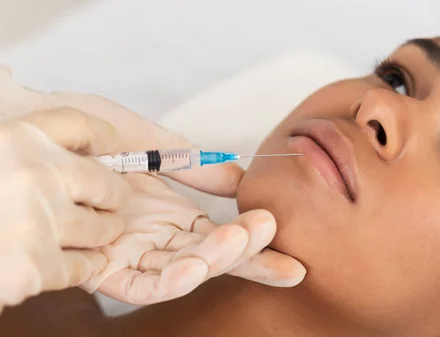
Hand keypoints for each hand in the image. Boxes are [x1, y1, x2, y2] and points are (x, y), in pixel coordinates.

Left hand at [0, 67, 305, 302]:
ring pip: (182, 274)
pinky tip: (193, 267)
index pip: (223, 239)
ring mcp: (130, 255)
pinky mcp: (100, 267)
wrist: (33, 125)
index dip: (257, 250)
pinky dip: (169, 281)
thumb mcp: (148, 142)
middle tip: (274, 239)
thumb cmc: (87, 133)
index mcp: (172, 216)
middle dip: (246, 257)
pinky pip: (139, 285)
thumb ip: (191, 164)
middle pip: (210, 261)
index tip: (294, 259)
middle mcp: (156, 240)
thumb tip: (240, 180)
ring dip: (214, 262)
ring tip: (240, 240)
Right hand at [0, 109, 128, 309]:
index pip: (79, 124)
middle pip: (107, 183)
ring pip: (101, 227)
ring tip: (91, 233)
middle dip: (112, 197)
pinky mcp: (35, 265)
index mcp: (17, 139)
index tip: (113, 144)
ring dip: (101, 233)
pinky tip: (73, 260)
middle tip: (107, 203)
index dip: (103, 135)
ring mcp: (37, 220)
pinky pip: (84, 266)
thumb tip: (81, 148)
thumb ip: (29, 148)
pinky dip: (84, 265)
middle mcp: (33, 173)